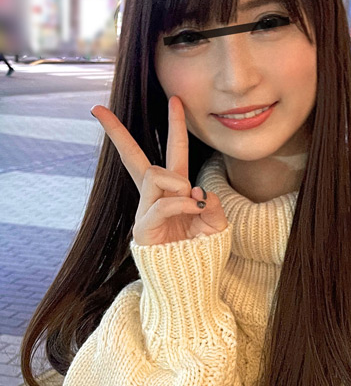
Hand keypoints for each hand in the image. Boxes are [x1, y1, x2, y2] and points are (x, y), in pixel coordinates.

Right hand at [91, 96, 228, 245]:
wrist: (190, 286)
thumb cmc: (203, 255)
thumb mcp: (216, 225)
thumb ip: (212, 205)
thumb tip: (198, 189)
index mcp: (175, 192)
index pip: (171, 154)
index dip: (174, 126)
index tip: (175, 99)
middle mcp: (156, 198)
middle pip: (134, 158)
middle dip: (117, 133)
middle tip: (98, 109)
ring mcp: (146, 212)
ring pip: (154, 175)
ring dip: (177, 182)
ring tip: (192, 200)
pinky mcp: (143, 228)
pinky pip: (161, 203)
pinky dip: (180, 202)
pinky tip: (191, 209)